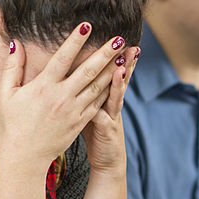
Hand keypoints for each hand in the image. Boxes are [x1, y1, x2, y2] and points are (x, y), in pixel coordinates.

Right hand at [0, 23, 124, 166]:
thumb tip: (16, 44)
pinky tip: (118, 78)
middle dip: (105, 53)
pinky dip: (110, 89)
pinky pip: (99, 102)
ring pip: (98, 86)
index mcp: (43, 87)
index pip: (62, 58)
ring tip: (125, 55)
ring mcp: (74, 110)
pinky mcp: (81, 121)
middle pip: (88, 71)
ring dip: (113, 69)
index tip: (87, 25)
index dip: (75, 41)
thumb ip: (13, 67)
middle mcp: (62, 97)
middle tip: (120, 39)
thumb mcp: (6, 94)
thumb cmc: (13, 123)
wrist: (25, 156)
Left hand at [82, 45, 139, 174]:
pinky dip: (111, 101)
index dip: (109, 56)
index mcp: (102, 95)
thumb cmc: (95, 134)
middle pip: (116, 77)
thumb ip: (84, 92)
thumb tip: (73, 75)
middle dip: (122, 59)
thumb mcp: (90, 110)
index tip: (112, 38)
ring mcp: (111, 114)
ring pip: (117, 92)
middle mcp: (109, 102)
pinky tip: (113, 90)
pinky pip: (108, 113)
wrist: (107, 160)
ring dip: (121, 77)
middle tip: (125, 41)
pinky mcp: (107, 128)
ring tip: (124, 61)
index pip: (107, 71)